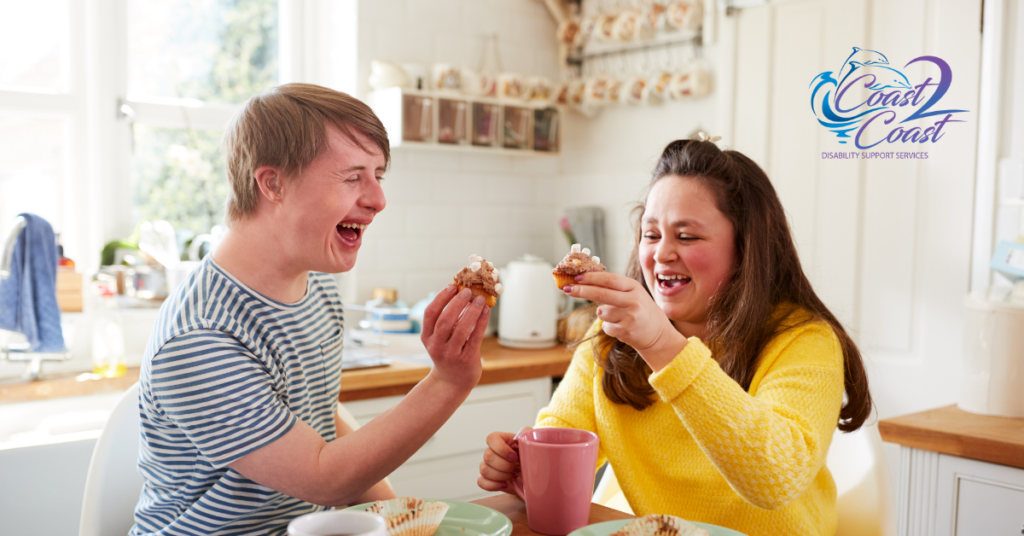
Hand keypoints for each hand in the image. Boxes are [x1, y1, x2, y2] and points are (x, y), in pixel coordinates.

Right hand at [420, 285, 488, 390]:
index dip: (440, 298)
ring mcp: (451, 354)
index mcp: (427, 337)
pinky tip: (485, 311)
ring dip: (471, 312)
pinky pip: (475, 337)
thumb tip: (462, 293)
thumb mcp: (440, 338)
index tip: (452, 286)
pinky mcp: (466, 359)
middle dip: (456, 303)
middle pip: (444, 321)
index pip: (430, 313)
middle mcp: (436, 346)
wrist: (451, 381)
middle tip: (468, 290)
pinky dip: (481, 322)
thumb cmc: (448, 353)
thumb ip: (448, 318)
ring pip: (461, 329)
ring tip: (479, 299)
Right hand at [477, 428, 528, 492]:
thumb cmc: (531, 457)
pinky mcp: (487, 479)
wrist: (532, 475)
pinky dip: (493, 485)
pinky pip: (481, 482)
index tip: (515, 457)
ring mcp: (488, 465)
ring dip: (502, 476)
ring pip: (484, 470)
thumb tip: (521, 434)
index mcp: (502, 440)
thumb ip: (527, 434)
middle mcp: (492, 451)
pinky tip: (505, 484)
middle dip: (505, 466)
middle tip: (518, 468)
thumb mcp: (532, 443)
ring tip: (514, 476)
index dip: (501, 449)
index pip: (492, 439)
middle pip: (488, 456)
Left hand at [563, 272, 686, 371]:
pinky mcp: (626, 331)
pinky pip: (606, 326)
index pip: (609, 279)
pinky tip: (622, 327)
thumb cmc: (642, 311)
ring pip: (601, 311)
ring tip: (619, 317)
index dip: (591, 277)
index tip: (576, 277)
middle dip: (581, 290)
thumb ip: (615, 288)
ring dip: (603, 314)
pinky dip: (609, 326)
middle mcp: (633, 300)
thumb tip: (586, 280)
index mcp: (634, 287)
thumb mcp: (634, 294)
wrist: (658, 335)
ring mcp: (630, 316)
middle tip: (567, 288)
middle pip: (601, 293)